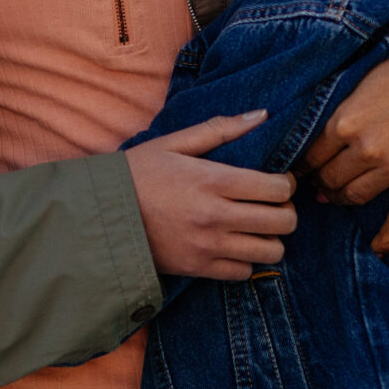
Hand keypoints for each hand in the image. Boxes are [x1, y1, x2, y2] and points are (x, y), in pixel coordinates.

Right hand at [124, 110, 297, 278]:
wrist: (101, 215)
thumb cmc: (138, 173)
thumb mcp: (174, 143)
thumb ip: (221, 129)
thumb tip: (262, 115)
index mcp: (212, 180)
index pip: (276, 189)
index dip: (286, 184)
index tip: (278, 181)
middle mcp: (215, 216)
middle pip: (282, 221)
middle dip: (286, 211)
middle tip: (273, 205)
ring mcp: (208, 246)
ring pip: (270, 251)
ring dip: (271, 238)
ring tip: (258, 227)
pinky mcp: (198, 268)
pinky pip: (244, 272)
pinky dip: (247, 260)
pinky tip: (236, 245)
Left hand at [300, 44, 388, 253]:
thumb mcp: (358, 86)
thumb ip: (337, 115)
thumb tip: (313, 141)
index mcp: (345, 122)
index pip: (312, 156)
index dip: (303, 164)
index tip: (299, 168)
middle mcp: (367, 148)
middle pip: (330, 179)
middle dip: (320, 182)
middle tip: (317, 181)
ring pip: (355, 197)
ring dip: (341, 199)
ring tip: (336, 195)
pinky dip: (387, 237)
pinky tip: (376, 250)